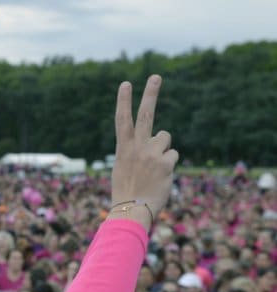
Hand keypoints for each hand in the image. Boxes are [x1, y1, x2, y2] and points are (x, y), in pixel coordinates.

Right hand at [110, 76, 177, 222]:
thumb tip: (161, 137)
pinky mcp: (166, 162)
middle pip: (145, 115)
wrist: (132, 211)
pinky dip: (169, 165)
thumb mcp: (124, 168)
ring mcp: (152, 154)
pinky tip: (160, 178)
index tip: (126, 83)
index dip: (124, 101)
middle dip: (150, 94)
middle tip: (155, 77)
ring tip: (153, 169)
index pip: (122, 120)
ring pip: (165, 139)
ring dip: (163, 150)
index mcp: (123, 149)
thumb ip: (139, 150)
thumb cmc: (127, 192)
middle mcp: (137, 147)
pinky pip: (173, 155)